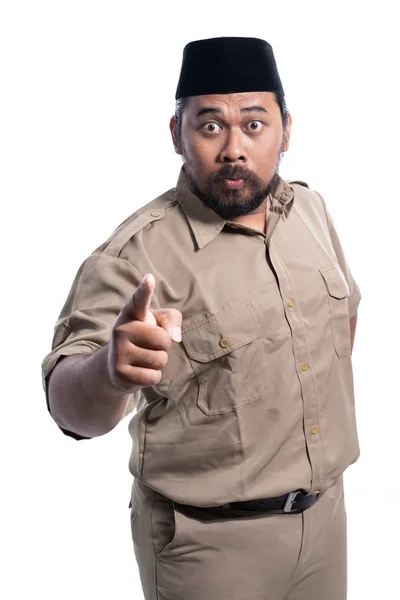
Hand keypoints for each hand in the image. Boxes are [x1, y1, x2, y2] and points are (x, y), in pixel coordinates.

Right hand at [107, 273, 181, 392]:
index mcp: (131, 313)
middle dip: (163, 346)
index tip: (149, 279)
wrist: (115, 366)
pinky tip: (139, 371)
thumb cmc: (144, 337)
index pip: (139, 300)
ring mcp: (118, 351)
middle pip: (164, 340)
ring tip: (143, 358)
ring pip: (160, 359)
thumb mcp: (159, 323)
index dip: (145, 290)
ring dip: (158, 362)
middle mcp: (121, 329)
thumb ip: (173, 320)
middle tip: (148, 346)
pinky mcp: (120, 373)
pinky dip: (152, 376)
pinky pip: (154, 376)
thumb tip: (174, 337)